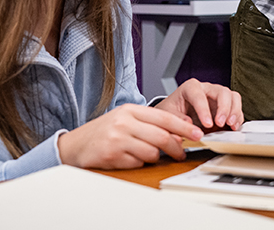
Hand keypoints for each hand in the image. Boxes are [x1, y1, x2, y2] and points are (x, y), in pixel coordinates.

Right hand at [57, 103, 201, 168]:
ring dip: (154, 157)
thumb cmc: (104, 131)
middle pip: (162, 136)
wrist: (76, 144)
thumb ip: (151, 122)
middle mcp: (124, 122)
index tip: (197, 134)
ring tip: (145, 154)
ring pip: (152, 153)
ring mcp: (118, 139)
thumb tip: (181, 129)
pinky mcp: (113, 156)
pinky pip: (138, 163)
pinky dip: (139, 164)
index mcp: (130, 110)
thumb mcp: (127, 119)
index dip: (184, 127)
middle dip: (176, 148)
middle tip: (181, 153)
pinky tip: (130, 158)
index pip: (165, 117)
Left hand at [155, 78, 243, 132]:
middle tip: (220, 123)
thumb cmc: (172, 110)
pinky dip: (237, 118)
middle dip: (224, 108)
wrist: (175, 113)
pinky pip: (236, 108)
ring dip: (234, 111)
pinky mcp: (224, 107)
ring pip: (233, 97)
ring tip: (231, 125)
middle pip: (222, 92)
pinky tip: (234, 127)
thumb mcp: (167, 114)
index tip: (207, 124)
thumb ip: (177, 119)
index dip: (204, 110)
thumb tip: (189, 125)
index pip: (199, 95)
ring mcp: (217, 97)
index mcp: (190, 87)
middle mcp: (206, 89)